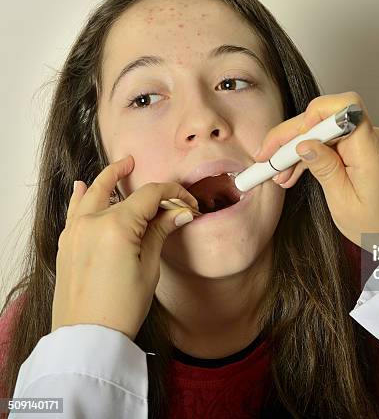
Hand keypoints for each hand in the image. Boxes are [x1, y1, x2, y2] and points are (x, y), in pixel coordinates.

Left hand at [52, 155, 198, 339]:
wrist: (87, 337)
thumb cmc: (120, 308)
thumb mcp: (149, 268)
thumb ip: (160, 233)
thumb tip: (179, 214)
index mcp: (116, 225)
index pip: (150, 195)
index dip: (173, 194)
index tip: (187, 203)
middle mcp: (91, 222)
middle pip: (118, 187)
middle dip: (135, 177)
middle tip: (145, 169)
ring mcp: (75, 232)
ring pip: (91, 193)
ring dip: (106, 179)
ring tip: (119, 167)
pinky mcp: (66, 244)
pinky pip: (74, 210)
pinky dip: (81, 196)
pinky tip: (82, 188)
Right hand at [254, 91, 378, 246]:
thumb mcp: (343, 203)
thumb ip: (324, 169)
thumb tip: (303, 143)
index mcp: (371, 152)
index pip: (344, 108)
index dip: (311, 117)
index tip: (289, 142)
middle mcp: (371, 139)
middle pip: (325, 117)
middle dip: (292, 135)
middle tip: (267, 158)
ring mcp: (366, 141)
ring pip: (322, 129)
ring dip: (296, 147)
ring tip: (278, 174)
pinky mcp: (360, 148)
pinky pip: (329, 140)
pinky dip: (309, 153)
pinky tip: (292, 172)